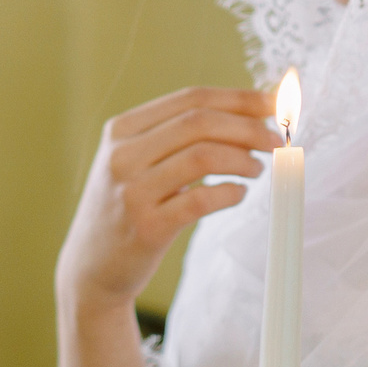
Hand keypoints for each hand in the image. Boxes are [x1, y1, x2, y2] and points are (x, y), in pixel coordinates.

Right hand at [57, 87, 278, 311]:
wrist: (91, 267)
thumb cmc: (127, 208)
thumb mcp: (137, 162)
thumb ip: (178, 136)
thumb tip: (250, 113)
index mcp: (121, 130)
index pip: (191, 98)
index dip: (239, 98)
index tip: (274, 104)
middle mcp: (122, 156)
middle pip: (200, 123)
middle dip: (249, 127)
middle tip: (276, 140)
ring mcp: (132, 192)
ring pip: (204, 157)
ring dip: (243, 160)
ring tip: (257, 169)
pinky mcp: (146, 228)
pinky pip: (201, 200)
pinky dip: (230, 193)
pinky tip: (238, 194)